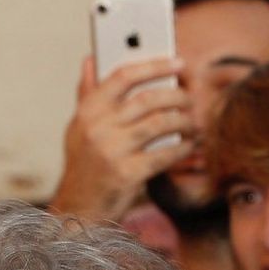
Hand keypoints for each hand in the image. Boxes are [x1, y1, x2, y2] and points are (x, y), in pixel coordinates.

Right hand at [52, 55, 193, 223]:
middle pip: (148, 99)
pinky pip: (164, 154)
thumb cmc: (83, 167)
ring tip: (191, 122)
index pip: (124, 76)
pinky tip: (188, 144)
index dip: (155, 65)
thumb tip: (90, 59)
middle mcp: (97, 129)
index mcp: (87, 112)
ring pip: (159, 123)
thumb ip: (86, 94)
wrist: (77, 211)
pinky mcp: (126, 174)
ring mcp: (112, 152)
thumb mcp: (78, 129)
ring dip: (183, 121)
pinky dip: (181, 148)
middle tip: (190, 99)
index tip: (179, 63)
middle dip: (177, 96)